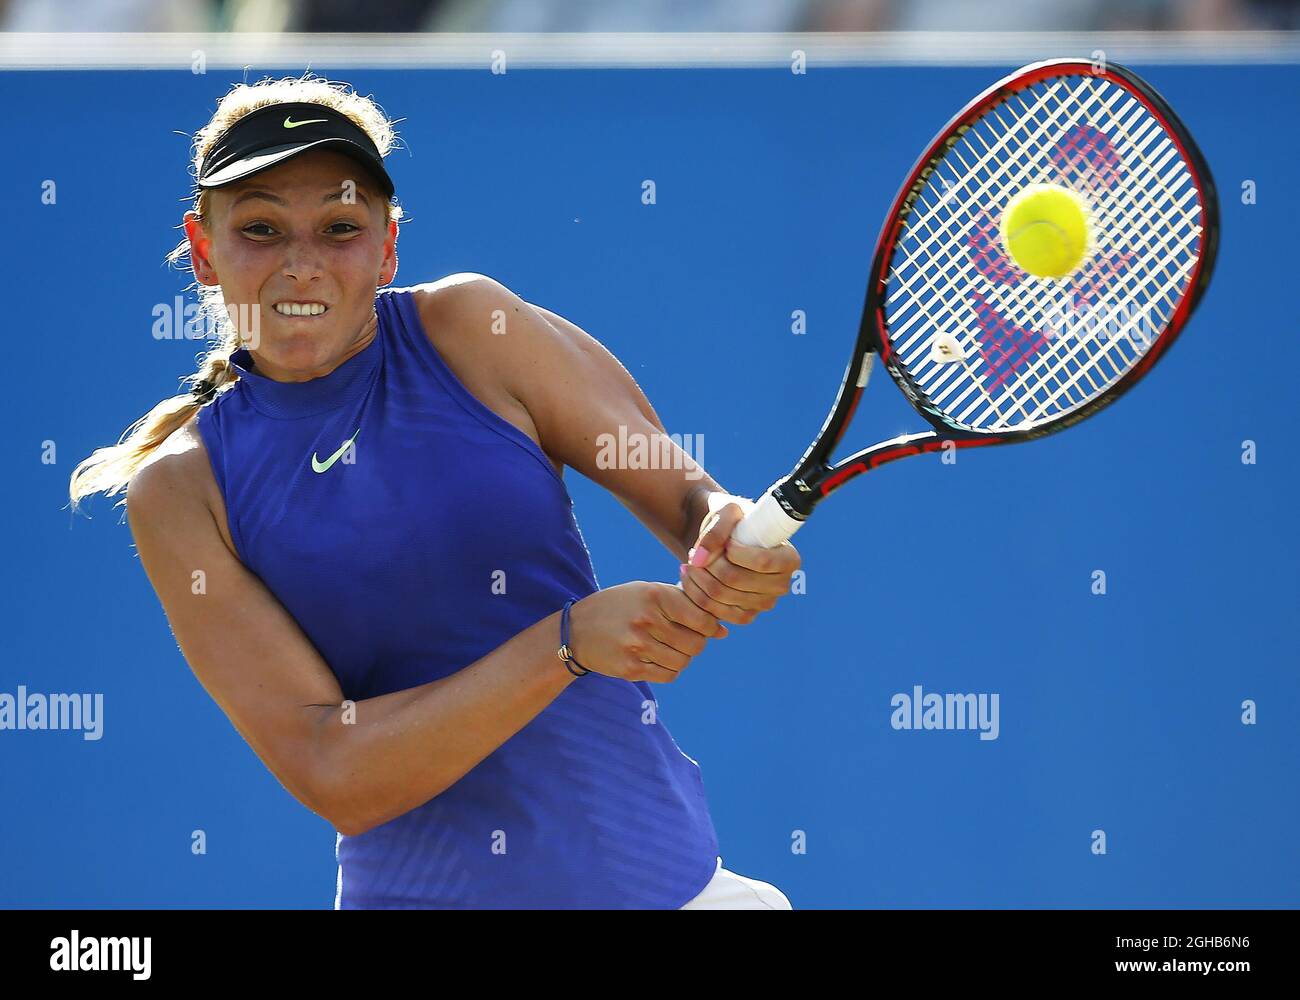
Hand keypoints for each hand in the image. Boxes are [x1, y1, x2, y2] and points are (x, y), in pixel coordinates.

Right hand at [566, 582, 727, 682]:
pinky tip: (658, 658)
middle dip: (696, 643)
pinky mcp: (631, 668)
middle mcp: (647, 620)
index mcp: (654, 596)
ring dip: (682, 657)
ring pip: (683, 661)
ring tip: (668, 647)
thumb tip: (721, 629)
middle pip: (695, 643)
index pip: (701, 618)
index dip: (710, 626)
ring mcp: (638, 646)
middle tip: (685, 638)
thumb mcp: (646, 591)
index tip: (706, 627)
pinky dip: (670, 669)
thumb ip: (682, 603)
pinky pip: (668, 675)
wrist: (576, 630)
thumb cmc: (619, 606)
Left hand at [678, 493, 801, 625]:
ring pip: (721, 596)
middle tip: (694, 551)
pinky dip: (696, 593)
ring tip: (689, 561)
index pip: (762, 562)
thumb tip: (699, 559)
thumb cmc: (734, 521)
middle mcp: (781, 585)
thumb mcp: (727, 511)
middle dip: (709, 563)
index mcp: (789, 559)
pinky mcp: (744, 616)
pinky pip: (715, 611)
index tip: (724, 541)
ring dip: (697, 577)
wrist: (725, 539)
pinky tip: (690, 577)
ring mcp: (763, 604)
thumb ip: (716, 529)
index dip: (736, 552)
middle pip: (735, 579)